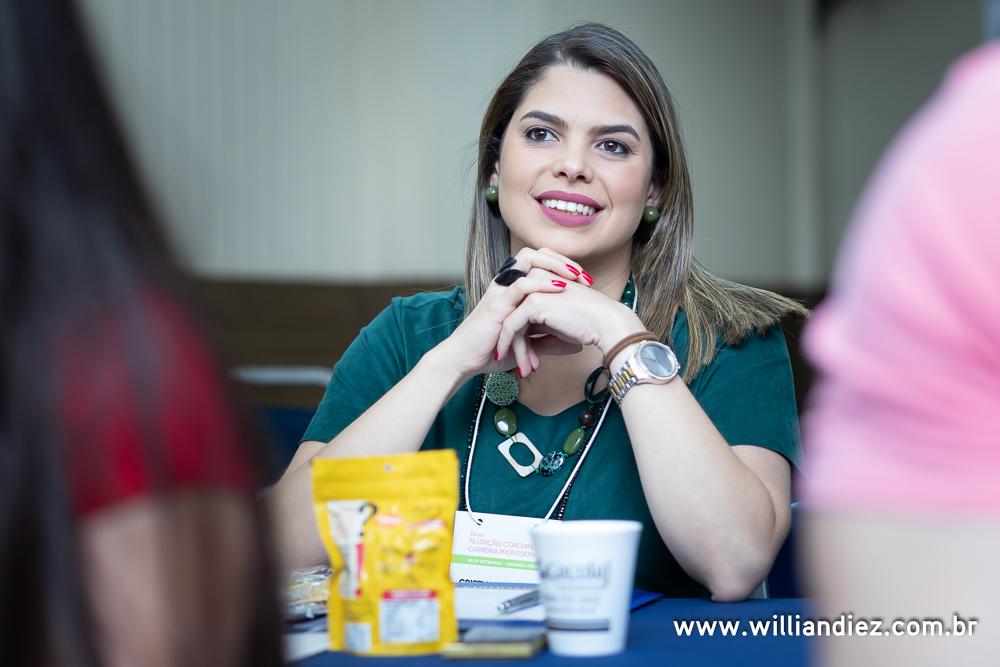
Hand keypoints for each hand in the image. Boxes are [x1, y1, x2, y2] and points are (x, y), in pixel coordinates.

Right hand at [438, 247, 590, 379]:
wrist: (465, 360)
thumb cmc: (491, 351)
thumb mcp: (528, 345)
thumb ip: (550, 342)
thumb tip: (576, 346)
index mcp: (513, 288)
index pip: (541, 262)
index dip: (564, 266)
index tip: (586, 281)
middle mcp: (506, 283)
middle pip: (536, 253)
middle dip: (562, 260)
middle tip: (584, 276)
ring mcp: (501, 291)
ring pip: (527, 259)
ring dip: (554, 265)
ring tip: (575, 277)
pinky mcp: (497, 303)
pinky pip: (519, 284)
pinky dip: (541, 283)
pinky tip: (559, 288)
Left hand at [494, 279, 645, 373]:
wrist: (606, 323)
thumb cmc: (588, 323)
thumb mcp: (558, 323)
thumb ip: (540, 326)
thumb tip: (525, 342)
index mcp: (542, 281)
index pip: (520, 307)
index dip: (518, 333)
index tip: (522, 354)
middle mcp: (535, 281)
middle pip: (512, 314)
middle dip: (512, 342)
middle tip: (521, 365)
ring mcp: (532, 290)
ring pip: (509, 322)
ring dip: (514, 349)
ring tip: (524, 370)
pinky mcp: (532, 303)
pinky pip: (512, 327)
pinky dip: (512, 347)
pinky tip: (520, 365)